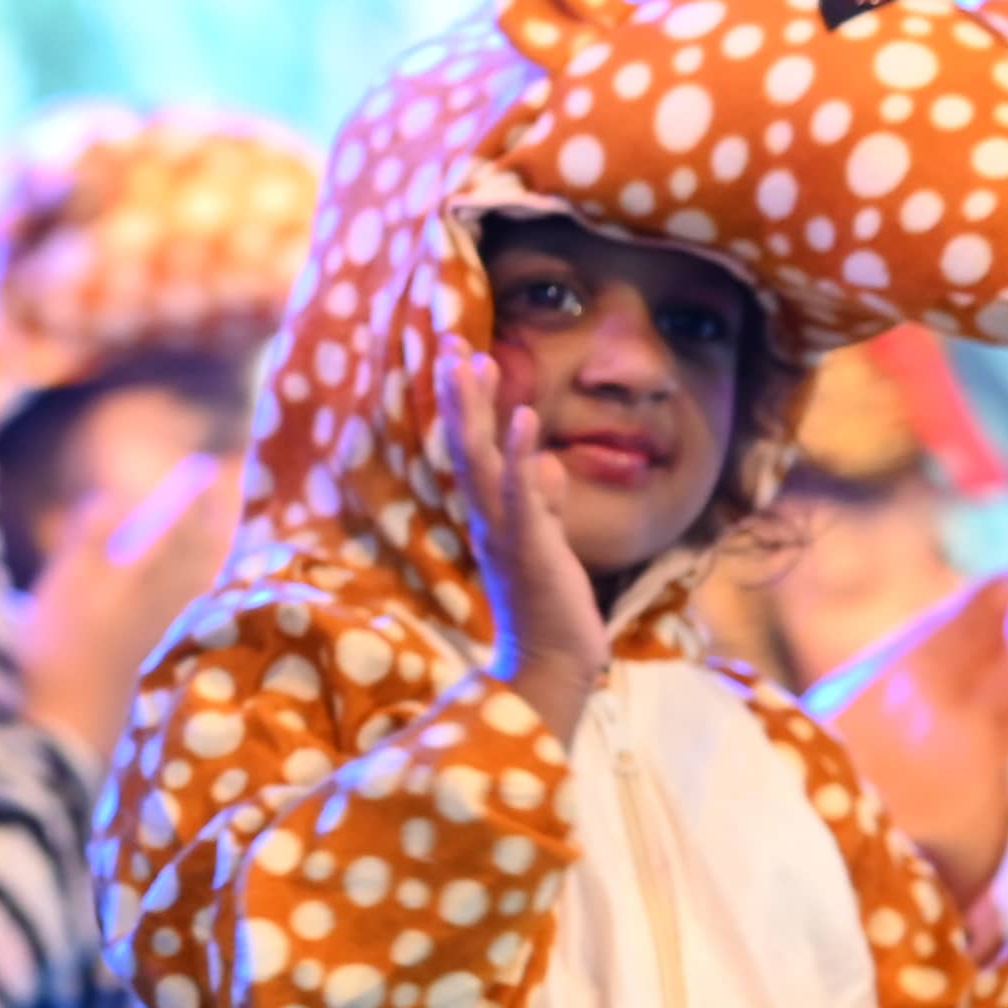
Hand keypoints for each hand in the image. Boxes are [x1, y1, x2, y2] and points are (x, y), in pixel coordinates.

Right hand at [15, 449, 237, 762]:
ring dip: (207, 553)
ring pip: (197, 584)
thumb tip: (113, 495)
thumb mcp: (59, 590)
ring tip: (213, 534)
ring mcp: (160, 636)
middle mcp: (161, 606)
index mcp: (137, 582)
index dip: (187, 496)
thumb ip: (87, 541)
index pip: (173, 528)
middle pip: (195, 556)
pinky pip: (190, 608)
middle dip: (206, 521)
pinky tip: (194, 590)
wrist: (66, 730)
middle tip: (217, 493)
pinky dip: (196, 585)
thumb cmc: (54, 657)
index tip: (203, 467)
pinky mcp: (154, 659)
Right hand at [440, 344, 612, 743]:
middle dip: (461, 395)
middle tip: (454, 344)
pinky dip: (519, 453)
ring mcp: (505, 530)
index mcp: (492, 516)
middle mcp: (488, 517)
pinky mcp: (528, 545)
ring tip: (476, 363)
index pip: (474, 451)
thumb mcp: (548, 545)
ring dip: (478, 412)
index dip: (467, 406)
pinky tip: (522, 416)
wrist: (552, 663)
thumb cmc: (550, 608)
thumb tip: (546, 465)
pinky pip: (520, 492)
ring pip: (482, 461)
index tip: (463, 358)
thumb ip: (544, 504)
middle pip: (467, 446)